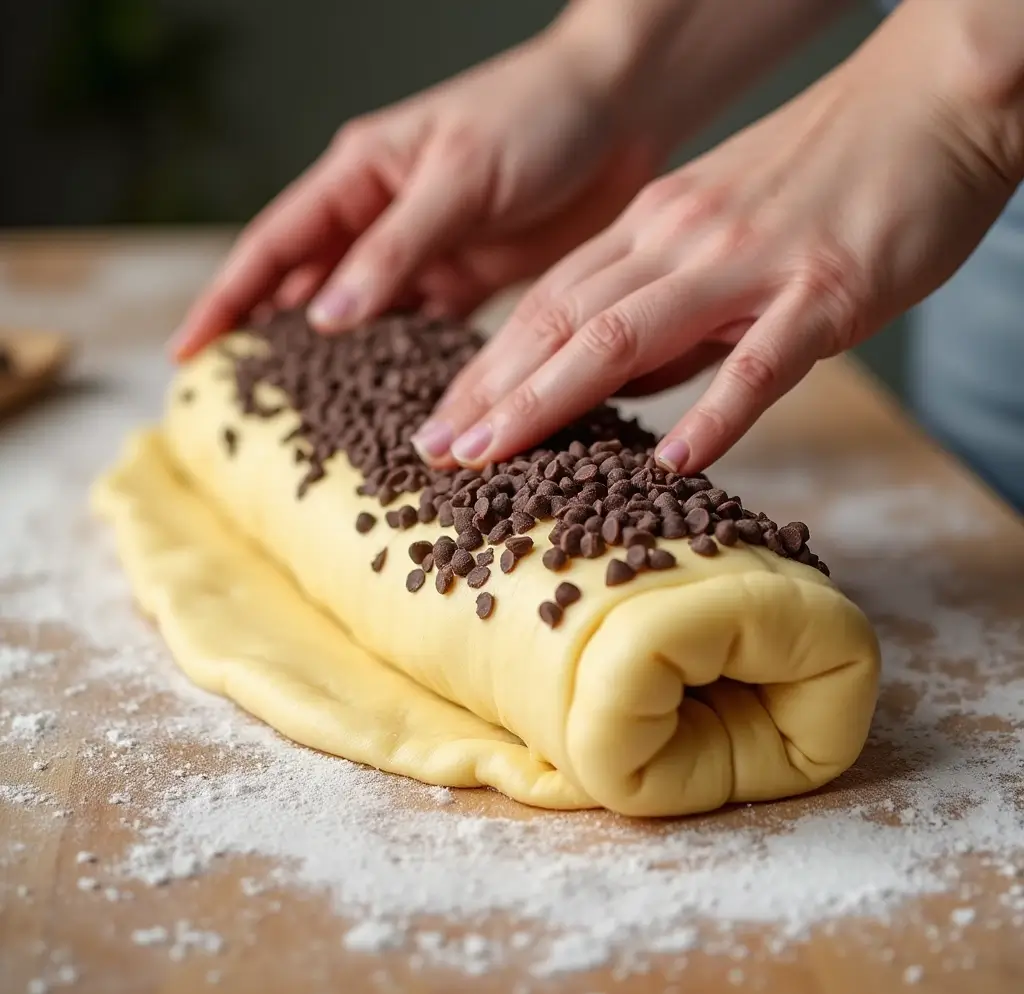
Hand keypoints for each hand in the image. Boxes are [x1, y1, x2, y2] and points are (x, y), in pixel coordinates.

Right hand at [169, 25, 664, 360]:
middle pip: (308, 288)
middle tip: (241, 399)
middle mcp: (382, 219)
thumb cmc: (534, 118)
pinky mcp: (471, 281)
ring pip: (364, 318)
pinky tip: (392, 402)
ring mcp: (425, 254)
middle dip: (271, 339)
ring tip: (309, 416)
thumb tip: (325, 318)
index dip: (227, 298)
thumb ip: (394, 250)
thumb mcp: (458, 178)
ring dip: (339, 364)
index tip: (188, 350)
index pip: (274, 244)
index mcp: (361, 177)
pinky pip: (425, 331)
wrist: (619, 112)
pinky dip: (406, 366)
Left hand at [416, 0, 1023, 474]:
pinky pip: (760, 357)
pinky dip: (716, 408)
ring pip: (627, 333)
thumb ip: (664, 307)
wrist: (933, 106)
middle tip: (436, 450)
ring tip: (496, 458)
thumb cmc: (827, 176)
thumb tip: (616, 383)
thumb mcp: (718, 231)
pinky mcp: (825, 289)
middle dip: (492, 391)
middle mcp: (681, 240)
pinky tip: (677, 459)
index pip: (548, 303)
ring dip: (552, 399)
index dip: (488, 366)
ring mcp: (749, 262)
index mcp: (653, 228)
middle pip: (562, 320)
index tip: (444, 421)